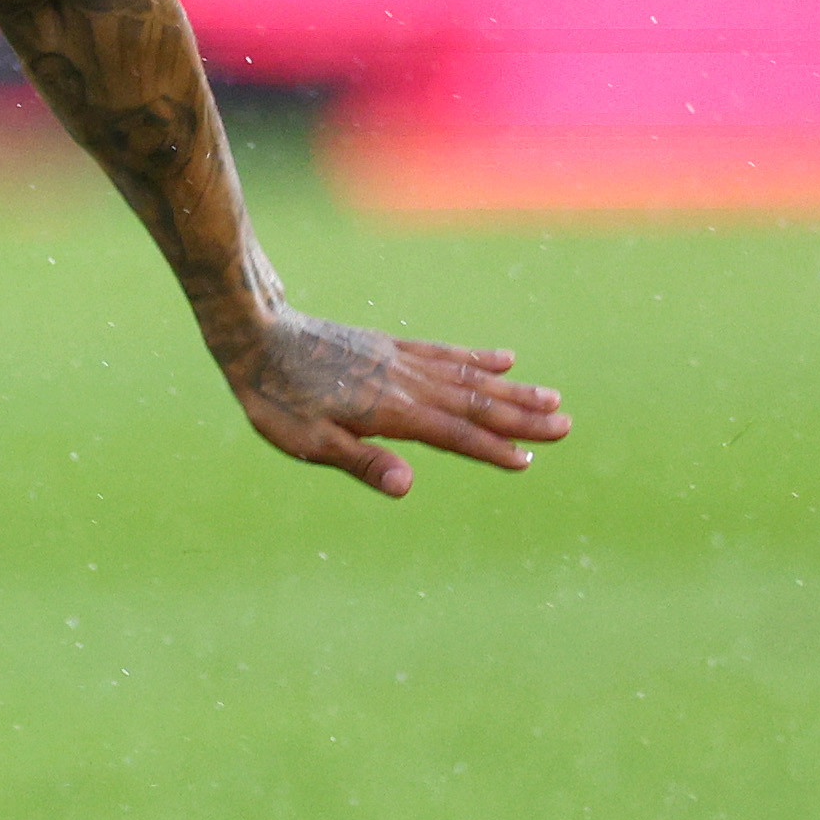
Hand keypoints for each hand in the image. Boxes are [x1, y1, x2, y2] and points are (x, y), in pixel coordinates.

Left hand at [215, 306, 568, 498]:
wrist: (254, 333)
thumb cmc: (275, 396)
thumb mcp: (307, 441)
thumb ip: (361, 462)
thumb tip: (408, 486)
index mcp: (390, 412)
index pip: (454, 434)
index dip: (492, 448)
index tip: (530, 459)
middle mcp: (405, 383)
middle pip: (474, 403)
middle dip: (521, 417)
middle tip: (566, 426)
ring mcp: (400, 361)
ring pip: (467, 377)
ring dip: (511, 389)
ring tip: (552, 397)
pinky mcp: (388, 347)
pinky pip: (443, 352)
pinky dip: (476, 357)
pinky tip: (503, 358)